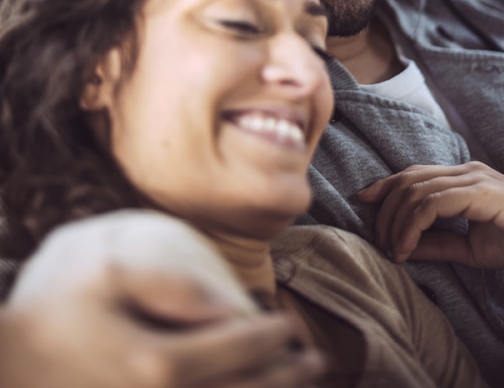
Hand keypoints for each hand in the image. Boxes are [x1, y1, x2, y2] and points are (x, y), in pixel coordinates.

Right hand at [0, 288, 324, 387]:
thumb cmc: (50, 304)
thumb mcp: (103, 266)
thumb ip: (166, 281)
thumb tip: (220, 303)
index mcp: (155, 365)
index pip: (233, 351)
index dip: (270, 339)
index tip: (290, 326)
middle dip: (283, 382)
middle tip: (314, 364)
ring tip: (293, 386)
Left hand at [357, 161, 503, 270]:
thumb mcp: (469, 247)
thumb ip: (437, 243)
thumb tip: (403, 247)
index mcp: (463, 178)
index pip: (414, 174)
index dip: (386, 185)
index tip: (363, 201)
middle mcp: (465, 171)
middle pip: (408, 180)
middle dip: (385, 209)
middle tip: (379, 241)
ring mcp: (473, 178)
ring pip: (416, 191)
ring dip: (396, 222)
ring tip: (393, 250)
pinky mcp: (480, 192)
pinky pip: (433, 204)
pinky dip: (413, 225)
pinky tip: (407, 247)